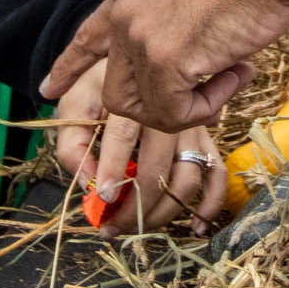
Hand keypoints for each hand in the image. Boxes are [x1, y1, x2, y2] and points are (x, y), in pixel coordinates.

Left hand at [43, 0, 288, 135]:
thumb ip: (173, 24)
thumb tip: (185, 69)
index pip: (88, 37)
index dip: (68, 67)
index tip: (48, 88)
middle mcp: (126, 15)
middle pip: (117, 92)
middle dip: (159, 106)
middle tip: (206, 93)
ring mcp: (141, 39)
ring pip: (145, 110)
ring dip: (190, 108)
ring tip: (229, 76)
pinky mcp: (165, 61)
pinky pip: (176, 113)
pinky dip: (208, 106)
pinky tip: (235, 73)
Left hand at [48, 61, 233, 234]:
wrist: (135, 58)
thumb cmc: (99, 84)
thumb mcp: (74, 103)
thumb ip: (72, 143)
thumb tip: (88, 184)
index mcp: (133, 100)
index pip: (123, 138)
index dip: (112, 171)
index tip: (102, 200)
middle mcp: (168, 115)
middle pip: (159, 170)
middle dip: (136, 207)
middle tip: (113, 228)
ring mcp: (191, 127)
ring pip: (188, 179)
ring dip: (165, 213)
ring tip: (137, 229)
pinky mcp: (204, 138)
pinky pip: (216, 173)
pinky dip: (211, 203)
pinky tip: (195, 226)